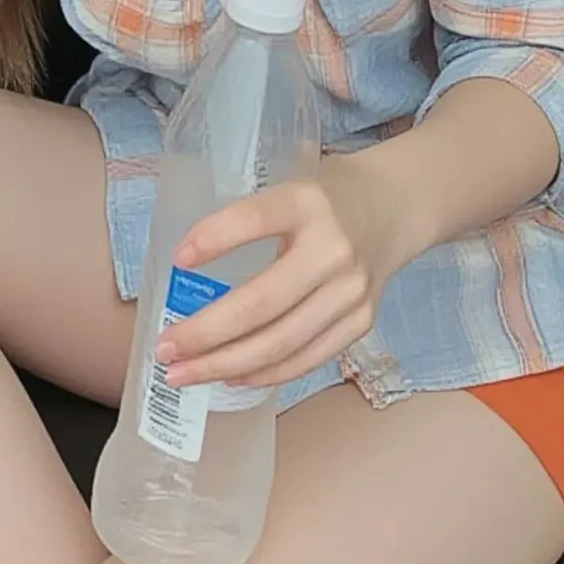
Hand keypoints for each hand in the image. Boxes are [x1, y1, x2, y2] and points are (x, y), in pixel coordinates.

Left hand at [152, 154, 404, 390]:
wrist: (399, 205)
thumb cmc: (329, 195)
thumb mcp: (291, 186)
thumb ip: (251, 218)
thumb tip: (186, 266)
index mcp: (307, 202)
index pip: (255, 218)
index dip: (215, 238)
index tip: (177, 259)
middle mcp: (333, 248)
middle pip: (262, 303)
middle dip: (206, 334)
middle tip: (164, 349)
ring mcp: (351, 291)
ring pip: (281, 342)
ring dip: (225, 364)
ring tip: (184, 373)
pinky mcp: (362, 321)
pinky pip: (307, 358)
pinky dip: (265, 373)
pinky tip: (231, 376)